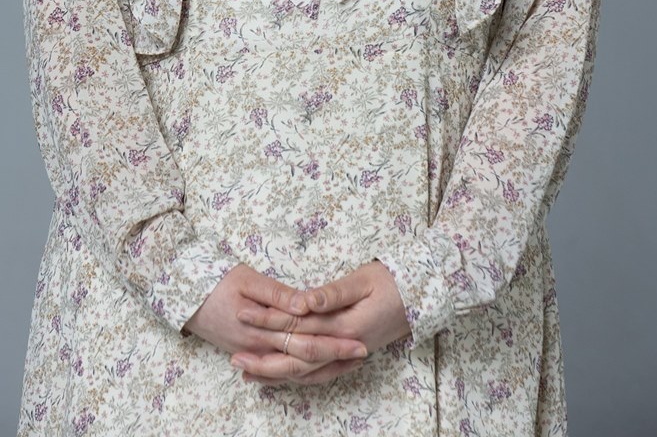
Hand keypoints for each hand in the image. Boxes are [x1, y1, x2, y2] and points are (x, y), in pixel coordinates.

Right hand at [182, 263, 368, 384]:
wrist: (185, 296)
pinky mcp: (250, 352)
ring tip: (348, 361)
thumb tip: (307, 305)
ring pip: (293, 369)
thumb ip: (279, 296)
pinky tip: (316, 366)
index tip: (360, 341)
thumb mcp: (249, 280)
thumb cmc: (217, 281)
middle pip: (304, 359)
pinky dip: (300, 369)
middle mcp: (260, 349)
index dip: (334, 343)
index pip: (306, 342)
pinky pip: (279, 368)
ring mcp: (254, 354)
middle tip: (363, 353)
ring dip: (321, 366)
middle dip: (335, 357)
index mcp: (263, 331)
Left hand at [227, 260, 411, 385]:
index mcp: (344, 325)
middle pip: (297, 360)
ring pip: (306, 373)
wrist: (422, 296)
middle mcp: (344, 347)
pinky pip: (319, 375)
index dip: (268, 321)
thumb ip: (331, 294)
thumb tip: (303, 301)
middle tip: (234, 357)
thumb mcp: (362, 279)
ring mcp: (348, 357)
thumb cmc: (392, 281)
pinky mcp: (350, 357)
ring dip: (276, 374)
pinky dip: (297, 377)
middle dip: (264, 359)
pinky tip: (281, 376)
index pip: (297, 326)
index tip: (243, 314)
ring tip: (248, 372)